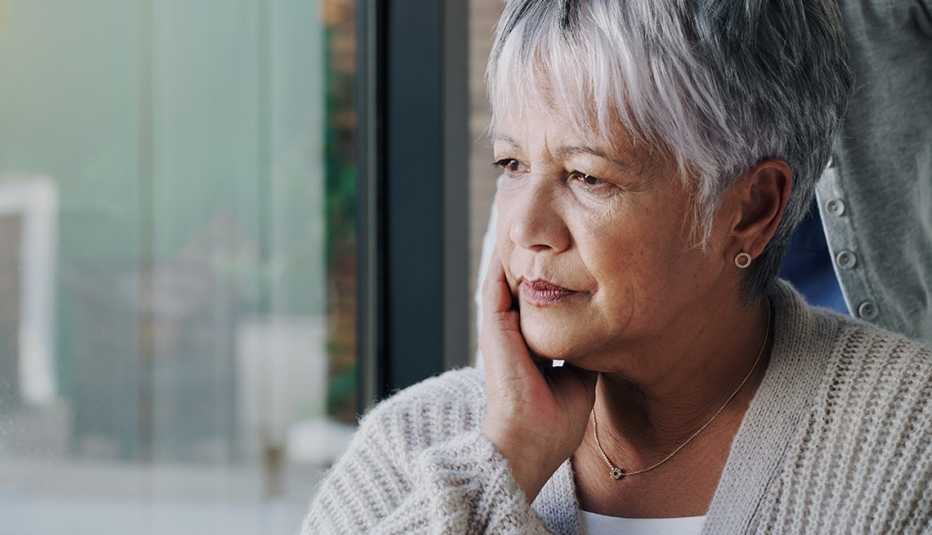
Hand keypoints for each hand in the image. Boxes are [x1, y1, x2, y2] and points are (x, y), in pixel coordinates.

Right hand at [479, 249, 597, 502]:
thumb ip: (585, 353)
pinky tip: (516, 239)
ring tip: (531, 226)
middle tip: (552, 230)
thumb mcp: (580, 378)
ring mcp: (500, 329)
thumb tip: (604, 334)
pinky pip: (496, 284)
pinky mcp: (493, 327)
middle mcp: (513, 334)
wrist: (530, 442)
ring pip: (507, 279)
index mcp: (530, 347)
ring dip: (518, 253)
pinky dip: (504, 260)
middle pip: (524, 286)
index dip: (554, 280)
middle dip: (536, 259)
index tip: (571, 256)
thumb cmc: (555, 422)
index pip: (542, 304)